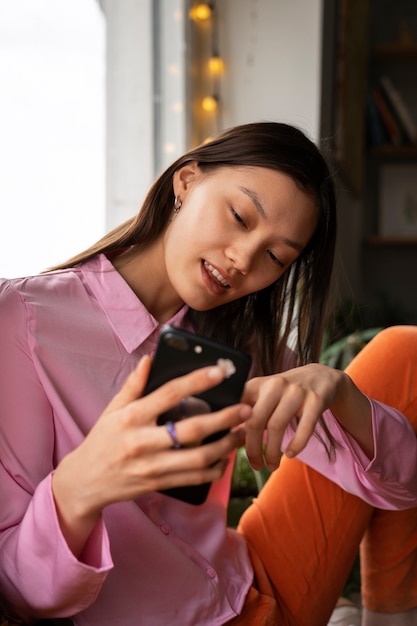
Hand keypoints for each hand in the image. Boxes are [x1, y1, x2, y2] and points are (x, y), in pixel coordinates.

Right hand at [52, 356, 250, 556]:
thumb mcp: (112, 409)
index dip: (197, 381)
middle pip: (192, 429)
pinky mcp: (158, 484)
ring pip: (198, 457)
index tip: (220, 371)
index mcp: (132, 417)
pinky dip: (214, 470)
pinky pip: (193, 479)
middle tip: (245, 408)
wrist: (85, 481)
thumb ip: (133, 384)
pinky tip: (225, 459)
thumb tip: (150, 359)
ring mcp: (152, 466)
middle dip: (224, 418)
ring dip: (225, 446)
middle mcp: (142, 441)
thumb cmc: (102, 440)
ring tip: (240, 433)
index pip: (169, 393)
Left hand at [241, 363, 371, 470]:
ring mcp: (296, 391)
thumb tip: (231, 439)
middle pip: (255, 421)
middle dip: (253, 449)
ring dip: (272, 452)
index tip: (232, 449)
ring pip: (277, 426)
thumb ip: (248, 414)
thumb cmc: (285, 393)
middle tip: (256, 466)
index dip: (232, 431)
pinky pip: (304, 427)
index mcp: (257, 384)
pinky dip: (296, 444)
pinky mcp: (315, 400)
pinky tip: (290, 454)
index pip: (237, 409)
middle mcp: (274, 385)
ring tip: (271, 465)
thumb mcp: (264, 396)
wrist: (320, 376)